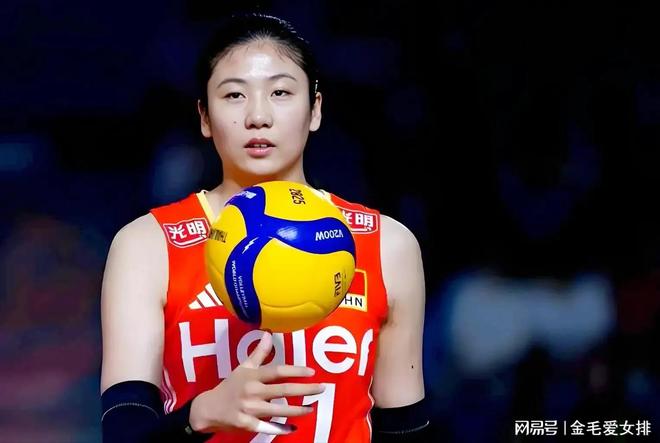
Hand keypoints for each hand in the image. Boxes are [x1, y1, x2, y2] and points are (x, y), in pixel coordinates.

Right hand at [189, 330, 323, 434]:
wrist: (208, 409)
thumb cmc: (230, 386)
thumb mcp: (243, 367)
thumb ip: (258, 353)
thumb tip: (268, 334)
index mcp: (252, 376)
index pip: (277, 371)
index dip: (295, 371)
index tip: (312, 372)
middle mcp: (252, 391)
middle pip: (283, 390)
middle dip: (305, 389)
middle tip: (321, 388)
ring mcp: (249, 409)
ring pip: (278, 410)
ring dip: (297, 410)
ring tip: (312, 408)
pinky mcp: (246, 424)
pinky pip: (266, 427)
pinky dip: (280, 429)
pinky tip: (292, 428)